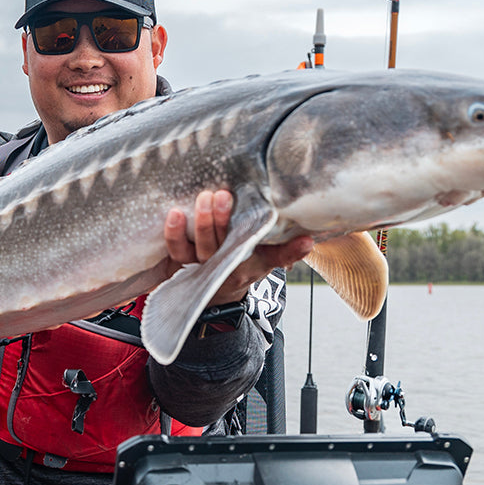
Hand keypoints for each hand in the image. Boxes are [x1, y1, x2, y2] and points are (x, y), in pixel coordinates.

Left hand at [163, 190, 311, 305]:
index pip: (274, 257)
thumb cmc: (244, 262)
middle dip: (224, 220)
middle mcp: (228, 265)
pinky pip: (177, 250)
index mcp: (253, 264)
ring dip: (202, 223)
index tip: (305, 240)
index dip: (290, 250)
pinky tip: (174, 213)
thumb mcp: (266, 258)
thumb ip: (285, 249)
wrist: (216, 288)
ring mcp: (204, 264)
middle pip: (226, 245)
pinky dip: (174, 233)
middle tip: (224, 195)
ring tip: (203, 198)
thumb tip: (309, 240)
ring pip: (201, 247)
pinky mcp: (181, 262)